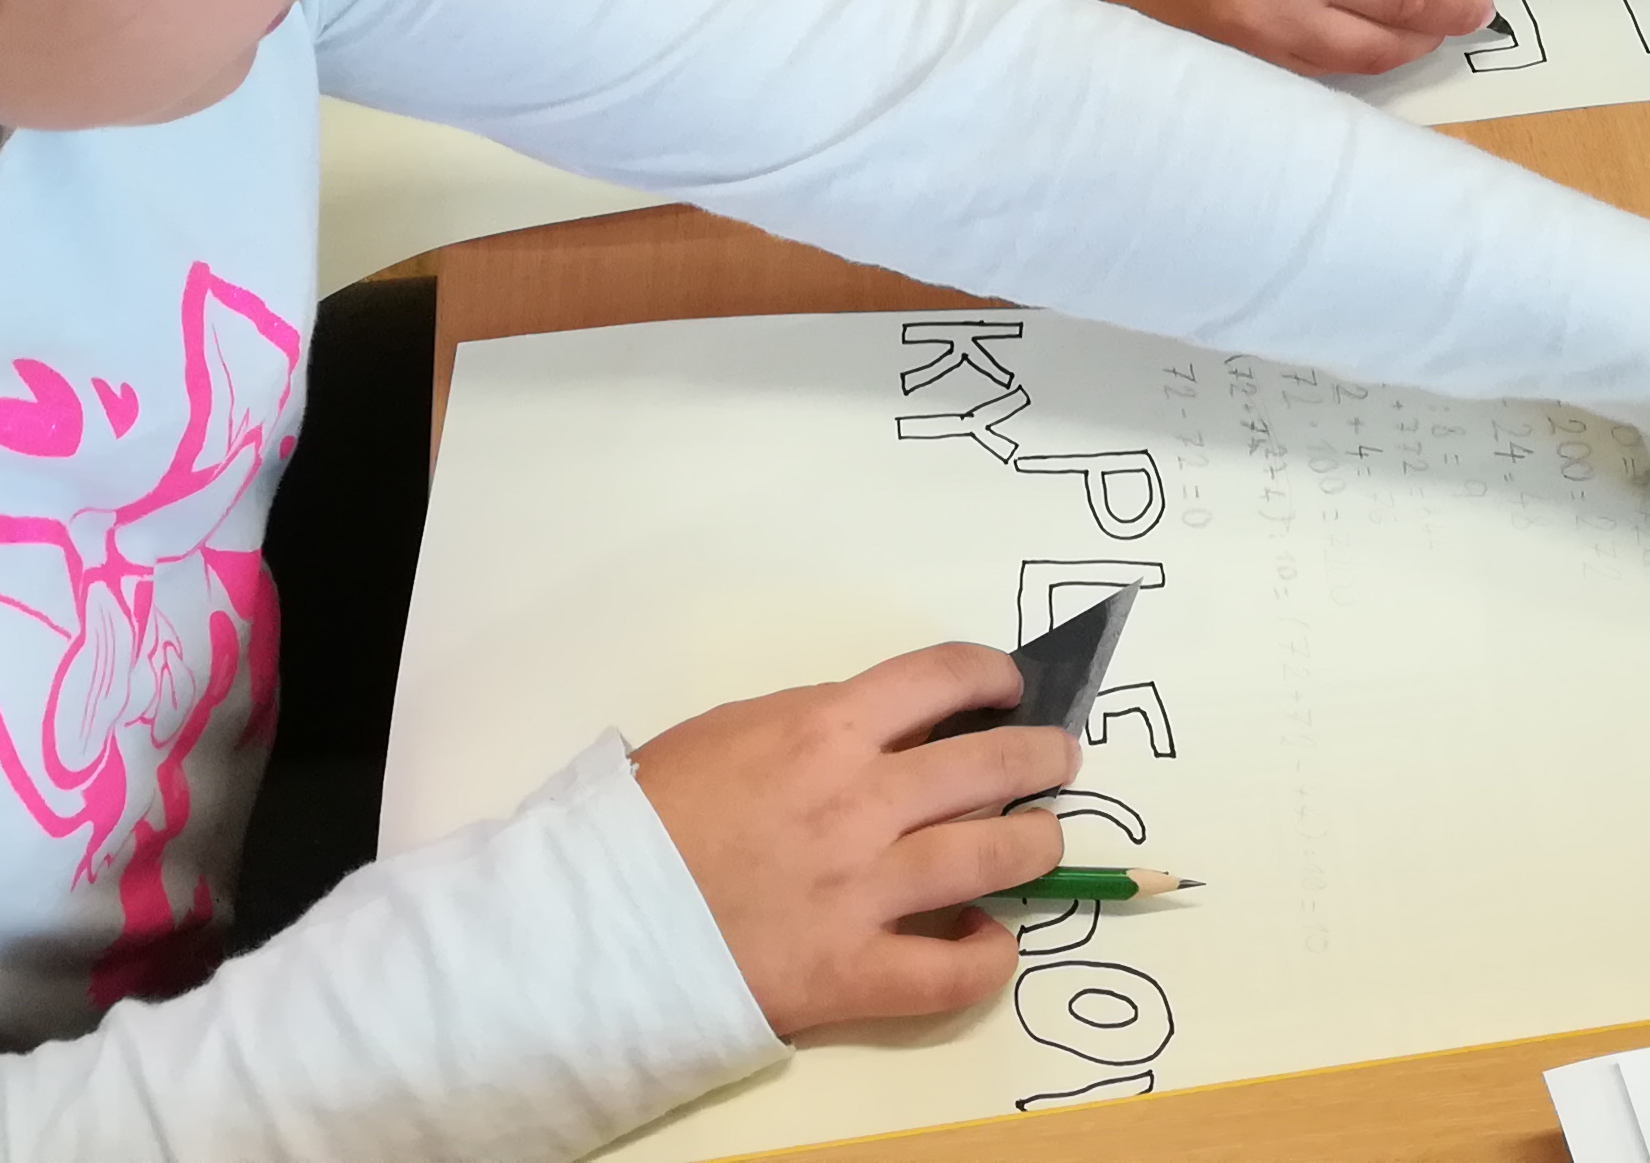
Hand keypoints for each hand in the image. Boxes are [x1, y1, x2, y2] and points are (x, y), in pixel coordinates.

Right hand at [633, 643, 1076, 1035]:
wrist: (594, 918)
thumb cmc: (646, 815)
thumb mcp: (728, 731)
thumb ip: (809, 726)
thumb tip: (873, 732)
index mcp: (824, 728)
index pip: (941, 678)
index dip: (991, 675)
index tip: (1010, 686)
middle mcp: (862, 802)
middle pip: (988, 764)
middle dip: (1038, 754)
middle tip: (1056, 758)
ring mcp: (864, 891)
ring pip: (993, 857)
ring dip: (1036, 844)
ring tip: (1045, 839)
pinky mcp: (852, 973)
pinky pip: (950, 972)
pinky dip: (988, 958)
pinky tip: (995, 943)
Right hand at [1060, 0, 1495, 76]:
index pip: (1405, 0)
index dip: (1456, 5)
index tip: (1480, 2)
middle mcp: (1272, 23)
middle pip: (1386, 49)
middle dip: (1430, 31)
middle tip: (1453, 6)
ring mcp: (1245, 58)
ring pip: (1350, 69)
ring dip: (1390, 44)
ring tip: (1403, 10)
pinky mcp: (1227, 73)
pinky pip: (1308, 74)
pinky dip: (1341, 51)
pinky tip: (1346, 21)